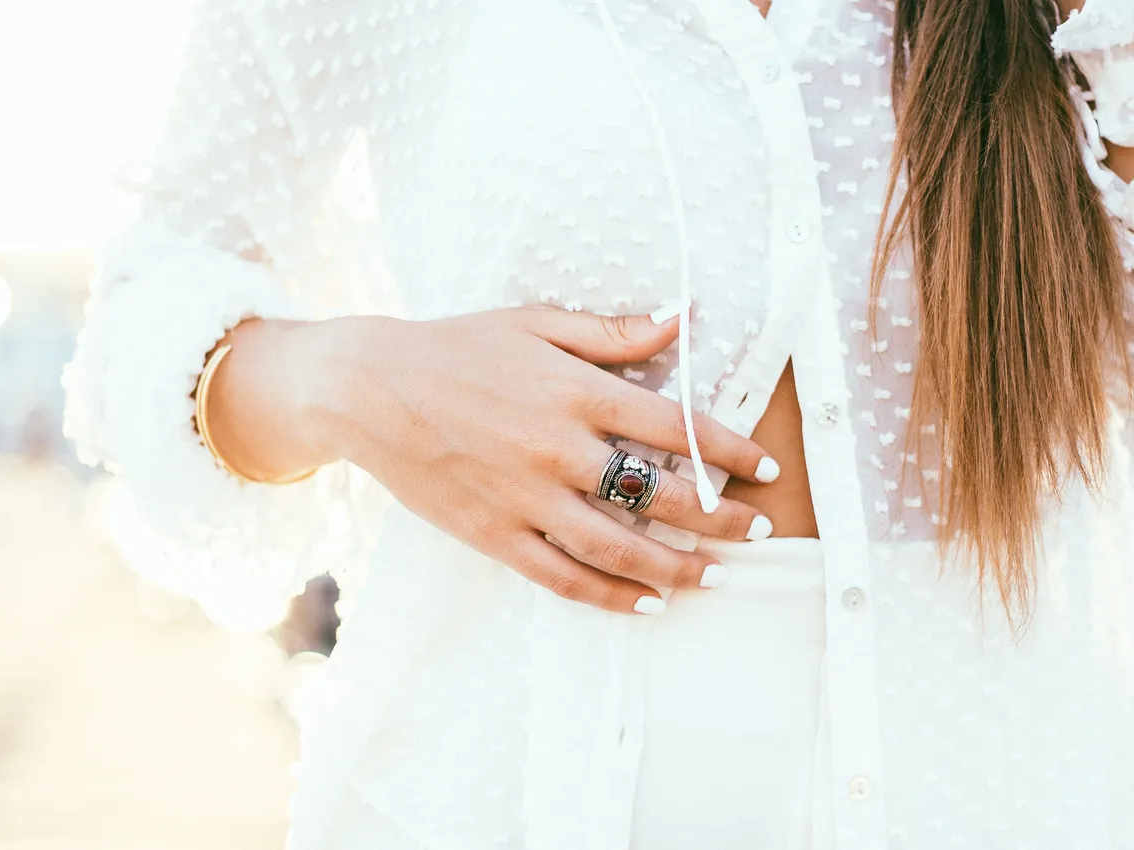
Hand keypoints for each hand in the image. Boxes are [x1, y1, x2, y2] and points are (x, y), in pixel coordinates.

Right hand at [285, 307, 779, 613]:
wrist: (367, 389)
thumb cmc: (455, 348)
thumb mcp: (534, 323)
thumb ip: (611, 333)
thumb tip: (680, 320)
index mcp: (576, 392)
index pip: (677, 427)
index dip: (731, 451)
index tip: (766, 469)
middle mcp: (559, 450)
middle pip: (662, 496)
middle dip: (723, 519)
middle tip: (759, 530)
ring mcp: (526, 499)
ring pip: (621, 548)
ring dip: (680, 568)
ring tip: (719, 577)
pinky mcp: (494, 535)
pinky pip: (564, 577)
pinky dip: (612, 596)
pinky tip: (648, 604)